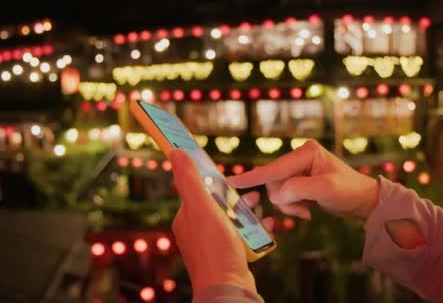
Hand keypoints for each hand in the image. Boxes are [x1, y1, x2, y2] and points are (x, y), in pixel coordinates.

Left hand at [170, 149, 256, 293]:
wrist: (228, 288)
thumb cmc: (214, 249)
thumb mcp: (202, 208)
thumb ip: (190, 180)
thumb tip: (176, 152)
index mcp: (186, 217)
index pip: (198, 189)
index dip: (214, 180)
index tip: (229, 175)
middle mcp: (196, 231)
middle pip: (217, 204)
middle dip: (236, 197)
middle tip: (253, 194)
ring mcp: (212, 244)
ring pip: (231, 219)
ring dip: (247, 211)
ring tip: (261, 206)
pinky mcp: (227, 255)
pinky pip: (241, 236)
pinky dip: (254, 229)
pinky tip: (266, 225)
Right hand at [228, 140, 378, 221]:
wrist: (363, 201)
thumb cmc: (349, 191)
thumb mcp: (325, 190)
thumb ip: (297, 189)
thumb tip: (275, 194)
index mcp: (306, 152)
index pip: (275, 168)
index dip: (252, 177)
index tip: (230, 182)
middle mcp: (299, 157)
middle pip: (274, 182)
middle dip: (285, 199)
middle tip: (303, 209)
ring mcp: (298, 169)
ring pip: (277, 191)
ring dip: (289, 205)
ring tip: (308, 209)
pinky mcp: (299, 180)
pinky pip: (284, 196)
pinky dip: (293, 205)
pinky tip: (308, 208)